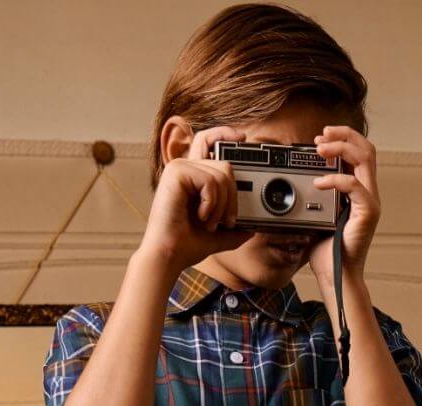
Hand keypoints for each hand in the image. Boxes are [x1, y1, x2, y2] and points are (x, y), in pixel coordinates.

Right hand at [139, 125, 252, 273]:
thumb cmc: (185, 245)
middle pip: (225, 165)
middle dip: (233, 197)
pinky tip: (201, 216)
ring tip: (210, 223)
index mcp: (192, 178)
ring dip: (222, 205)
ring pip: (221, 174)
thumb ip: (233, 231)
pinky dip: (212, 203)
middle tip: (226, 221)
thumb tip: (252, 230)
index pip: (208, 143)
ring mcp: (179, 168)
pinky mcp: (177, 172)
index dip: (224, 134)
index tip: (242, 137)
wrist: (169, 256)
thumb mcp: (217, 236)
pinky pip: (211, 181)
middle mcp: (185, 168)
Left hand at [307, 124, 380, 286]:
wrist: (335, 275)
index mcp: (359, 191)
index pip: (359, 153)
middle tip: (321, 136)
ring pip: (365, 158)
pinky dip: (335, 178)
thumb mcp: (316, 215)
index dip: (341, 139)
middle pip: (366, 148)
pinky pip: (354, 185)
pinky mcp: (368, 213)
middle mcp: (368, 192)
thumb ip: (315, 195)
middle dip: (343, 134)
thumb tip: (298, 180)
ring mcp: (370, 202)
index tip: (319, 139)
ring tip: (320, 149)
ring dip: (341, 147)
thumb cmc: (327, 250)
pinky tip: (319, 182)